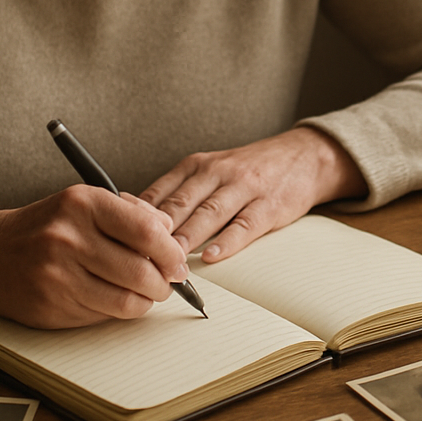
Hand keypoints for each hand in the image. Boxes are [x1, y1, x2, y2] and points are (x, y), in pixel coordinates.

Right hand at [0, 186, 190, 328]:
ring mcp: (58, 275)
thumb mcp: (84, 202)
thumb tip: (169, 230)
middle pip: (141, 270)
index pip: (146, 230)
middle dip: (165, 282)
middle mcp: (68, 238)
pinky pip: (103, 316)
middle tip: (169, 282)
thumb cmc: (46, 226)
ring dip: (147, 301)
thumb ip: (130, 211)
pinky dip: (120, 311)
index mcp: (82, 204)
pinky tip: (119, 300)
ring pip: (126, 300)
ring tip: (148, 293)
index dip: (171, 251)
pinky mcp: (52, 306)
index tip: (179, 261)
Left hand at [140, 127, 367, 262]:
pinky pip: (245, 225)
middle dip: (156, 236)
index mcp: (195, 166)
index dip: (137, 221)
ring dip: (187, 241)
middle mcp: (216, 172)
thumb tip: (133, 222)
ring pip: (208, 215)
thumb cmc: (249, 170)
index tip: (118, 243)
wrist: (302, 156)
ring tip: (168, 264)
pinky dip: (228, 242)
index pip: (158, 195)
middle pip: (179, 206)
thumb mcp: (209, 171)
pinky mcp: (269, 205)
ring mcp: (243, 188)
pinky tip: (213, 258)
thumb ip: (177, 194)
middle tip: (136, 261)